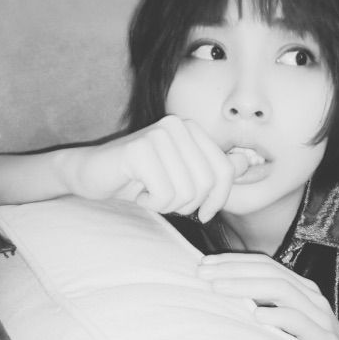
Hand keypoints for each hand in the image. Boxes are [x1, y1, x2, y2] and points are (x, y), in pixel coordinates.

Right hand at [60, 116, 247, 221]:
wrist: (93, 175)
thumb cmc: (140, 179)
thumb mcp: (182, 176)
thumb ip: (212, 169)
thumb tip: (245, 163)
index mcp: (192, 129)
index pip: (226, 171)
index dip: (219, 199)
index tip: (204, 213)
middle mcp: (178, 126)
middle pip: (208, 183)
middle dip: (189, 204)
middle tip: (167, 201)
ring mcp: (158, 134)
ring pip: (187, 191)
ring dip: (167, 205)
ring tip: (150, 193)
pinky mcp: (139, 149)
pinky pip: (164, 193)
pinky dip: (151, 203)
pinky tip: (137, 191)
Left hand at [197, 253, 338, 339]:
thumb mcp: (288, 324)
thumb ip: (266, 306)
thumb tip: (225, 295)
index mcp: (301, 289)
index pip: (264, 264)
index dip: (234, 261)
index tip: (204, 263)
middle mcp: (311, 296)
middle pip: (269, 271)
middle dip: (233, 269)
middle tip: (202, 273)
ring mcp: (320, 316)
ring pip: (281, 289)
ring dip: (246, 286)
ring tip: (217, 289)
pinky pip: (300, 322)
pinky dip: (277, 316)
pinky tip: (255, 316)